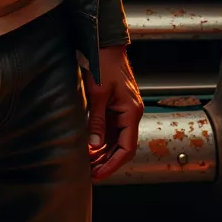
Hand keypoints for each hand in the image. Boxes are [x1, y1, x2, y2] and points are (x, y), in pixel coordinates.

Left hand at [83, 45, 142, 181]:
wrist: (106, 46)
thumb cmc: (104, 65)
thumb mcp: (98, 95)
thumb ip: (96, 121)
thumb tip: (93, 145)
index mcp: (131, 112)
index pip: (126, 148)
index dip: (114, 164)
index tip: (101, 174)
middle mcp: (131, 114)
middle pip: (123, 147)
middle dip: (108, 162)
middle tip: (92, 174)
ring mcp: (124, 111)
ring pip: (117, 140)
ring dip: (105, 154)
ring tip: (90, 165)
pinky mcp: (117, 108)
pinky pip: (112, 130)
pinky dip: (103, 141)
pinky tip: (91, 149)